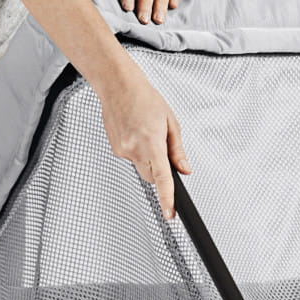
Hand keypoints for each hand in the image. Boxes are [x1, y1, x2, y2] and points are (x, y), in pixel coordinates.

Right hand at [97, 59, 191, 219]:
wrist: (117, 86)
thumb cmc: (144, 97)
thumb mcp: (170, 122)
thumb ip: (177, 150)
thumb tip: (184, 169)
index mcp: (151, 142)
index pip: (162, 178)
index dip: (167, 198)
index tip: (170, 213)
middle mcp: (134, 149)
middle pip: (151, 176)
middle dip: (159, 169)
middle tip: (160, 146)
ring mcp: (121, 151)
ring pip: (140, 167)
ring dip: (147, 157)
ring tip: (145, 132)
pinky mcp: (114, 149)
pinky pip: (130, 158)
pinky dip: (136, 150)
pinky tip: (135, 131)